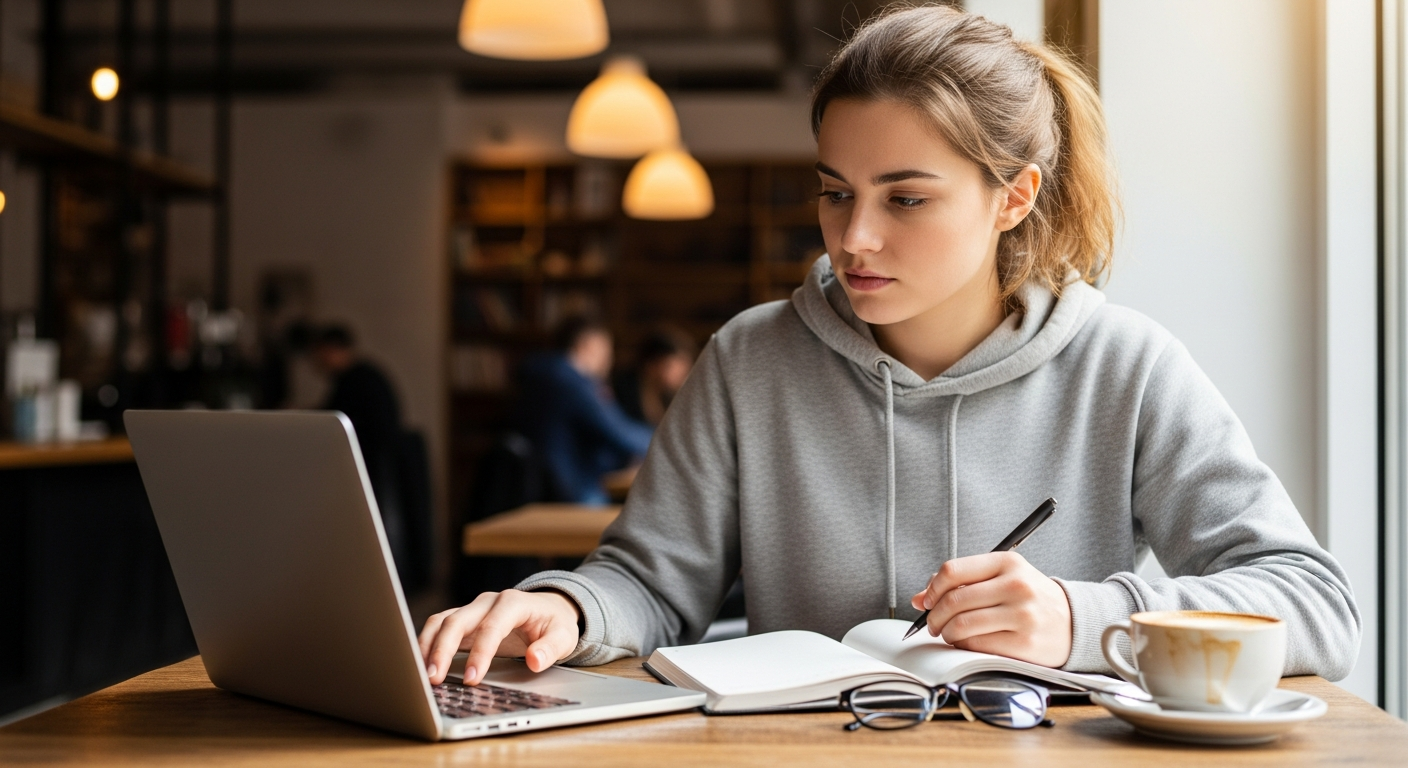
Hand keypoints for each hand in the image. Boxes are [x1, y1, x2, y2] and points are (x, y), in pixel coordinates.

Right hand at [418, 590, 581, 685]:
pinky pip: (439, 627)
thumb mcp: (564, 636)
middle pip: (457, 620)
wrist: (548, 609)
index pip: (492, 627)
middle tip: (434, 678)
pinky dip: (427, 644)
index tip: (472, 679)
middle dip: (443, 650)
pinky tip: (422, 665)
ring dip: (428, 646)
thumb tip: (535, 660)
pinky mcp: (463, 620)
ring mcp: (472, 609)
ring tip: (421, 674)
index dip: (480, 653)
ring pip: (441, 621)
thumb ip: (551, 648)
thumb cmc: (554, 624)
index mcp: (513, 603)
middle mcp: (488, 602)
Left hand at [909, 552, 1071, 667]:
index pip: (953, 570)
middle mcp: (1016, 585)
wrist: (1073, 622)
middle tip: (933, 623)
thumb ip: (962, 583)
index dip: (932, 588)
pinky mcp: (1023, 643)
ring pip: (962, 625)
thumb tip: (920, 599)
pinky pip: (976, 645)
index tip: (927, 600)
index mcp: (1008, 562)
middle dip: (935, 616)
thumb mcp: (1003, 578)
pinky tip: (966, 642)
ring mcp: (1022, 615)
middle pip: (954, 600)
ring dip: (946, 633)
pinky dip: (962, 646)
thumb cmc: (1031, 598)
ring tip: (948, 634)